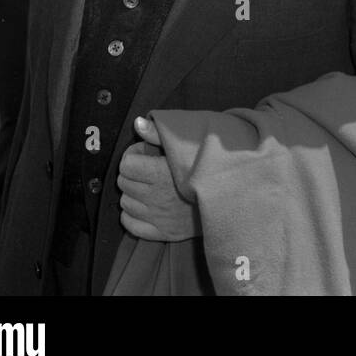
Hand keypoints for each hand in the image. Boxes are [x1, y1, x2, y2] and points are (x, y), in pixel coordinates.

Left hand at [117, 116, 199, 241]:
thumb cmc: (209, 167)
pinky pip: (131, 225)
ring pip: (125, 203)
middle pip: (124, 183)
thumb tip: (137, 123)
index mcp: (161, 174)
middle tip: (146, 169)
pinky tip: (145, 206)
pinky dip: (132, 215)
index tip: (144, 154)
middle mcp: (156, 197)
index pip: (127, 165)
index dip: (132, 156)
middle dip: (131, 173)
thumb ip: (160, 134)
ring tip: (148, 187)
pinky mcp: (163, 233)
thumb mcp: (189, 144)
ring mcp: (158, 217)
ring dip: (133, 194)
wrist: (231, 197)